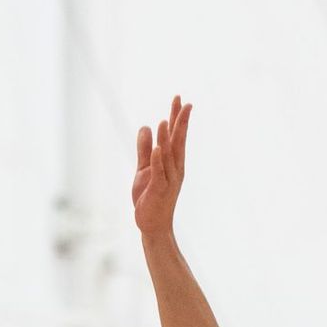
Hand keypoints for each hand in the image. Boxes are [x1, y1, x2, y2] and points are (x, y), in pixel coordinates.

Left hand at [131, 95, 191, 238]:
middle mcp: (175, 169)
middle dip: (179, 122)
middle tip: (182, 102)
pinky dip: (158, 160)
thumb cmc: (150, 198)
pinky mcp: (159, 190)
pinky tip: (158, 148)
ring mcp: (168, 180)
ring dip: (166, 138)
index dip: (178, 118)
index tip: (180, 100)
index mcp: (173, 163)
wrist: (152, 226)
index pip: (176, 136)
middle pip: (178, 141)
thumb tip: (146, 126)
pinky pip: (158, 173)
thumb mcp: (143, 169)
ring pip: (168, 155)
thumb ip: (144, 149)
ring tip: (165, 120)